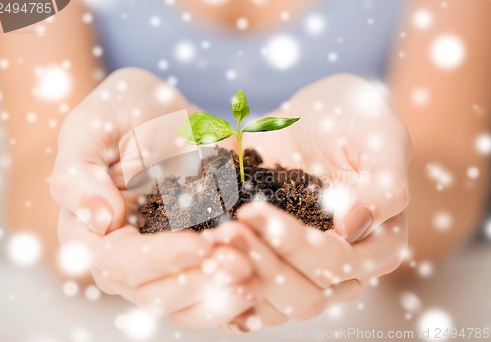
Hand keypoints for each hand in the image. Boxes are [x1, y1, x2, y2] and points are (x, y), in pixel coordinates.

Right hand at [50, 67, 261, 329]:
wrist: (165, 111)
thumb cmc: (122, 114)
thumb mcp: (92, 127)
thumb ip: (80, 173)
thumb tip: (99, 221)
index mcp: (94, 235)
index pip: (120, 264)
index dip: (160, 259)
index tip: (200, 244)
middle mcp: (128, 261)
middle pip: (157, 294)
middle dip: (200, 282)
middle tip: (242, 265)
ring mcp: (165, 264)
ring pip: (187, 304)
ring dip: (222, 298)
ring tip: (258, 278)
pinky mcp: (197, 261)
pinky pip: (212, 295)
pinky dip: (235, 304)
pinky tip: (260, 297)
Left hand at [222, 74, 410, 329]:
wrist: (313, 119)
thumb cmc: (351, 121)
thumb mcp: (378, 136)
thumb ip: (383, 181)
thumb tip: (354, 225)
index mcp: (380, 244)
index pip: (336, 262)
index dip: (294, 244)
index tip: (252, 211)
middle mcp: (347, 269)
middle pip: (306, 295)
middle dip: (262, 264)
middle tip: (223, 231)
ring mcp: (309, 273)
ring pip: (279, 305)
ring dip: (241, 278)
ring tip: (210, 242)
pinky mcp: (279, 266)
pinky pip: (256, 295)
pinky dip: (230, 286)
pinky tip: (206, 262)